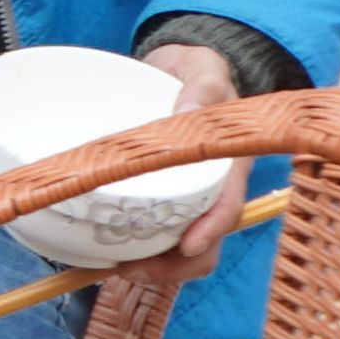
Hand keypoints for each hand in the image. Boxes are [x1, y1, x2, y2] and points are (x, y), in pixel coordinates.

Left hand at [131, 41, 252, 276]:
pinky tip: (110, 253)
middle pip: (206, 242)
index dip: (211, 230)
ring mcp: (188, 198)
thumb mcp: (203, 69)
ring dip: (154, 267)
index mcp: (229, 165)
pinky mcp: (162, 199)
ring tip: (117, 267)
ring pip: (181, 249)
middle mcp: (212, 189)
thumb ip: (202, 85)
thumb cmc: (195, 72)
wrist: (174, 72)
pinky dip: (138, 250)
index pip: (228, 206)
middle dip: (175, 266)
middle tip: (132, 269)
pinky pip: (157, 234)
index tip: (187, 247)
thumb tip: (190, 111)